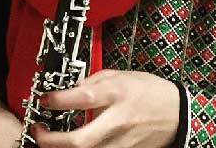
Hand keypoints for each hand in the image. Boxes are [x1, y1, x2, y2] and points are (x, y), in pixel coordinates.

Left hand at [33, 70, 178, 147]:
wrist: (178, 113)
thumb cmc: (149, 91)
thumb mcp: (120, 75)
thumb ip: (93, 81)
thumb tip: (68, 88)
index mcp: (116, 94)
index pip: (82, 98)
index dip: (57, 100)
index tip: (44, 99)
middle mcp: (118, 120)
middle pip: (80, 140)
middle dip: (51, 140)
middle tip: (37, 132)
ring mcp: (122, 142)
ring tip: (49, 140)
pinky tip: (72, 144)